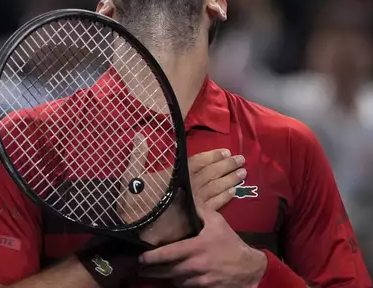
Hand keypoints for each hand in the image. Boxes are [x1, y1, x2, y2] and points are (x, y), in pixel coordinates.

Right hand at [117, 134, 245, 245]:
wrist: (134, 235)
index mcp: (173, 177)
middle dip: (226, 166)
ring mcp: (192, 205)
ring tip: (242, 173)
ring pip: (215, 189)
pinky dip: (225, 197)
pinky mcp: (195, 219)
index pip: (197, 163)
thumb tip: (140, 136)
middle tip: (242, 160)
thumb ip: (138, 157)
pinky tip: (234, 192)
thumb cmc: (131, 207)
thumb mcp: (130, 179)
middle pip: (210, 175)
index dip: (212, 157)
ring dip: (230, 180)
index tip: (226, 151)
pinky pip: (215, 206)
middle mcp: (186, 189)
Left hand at [138, 202, 267, 286]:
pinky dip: (177, 283)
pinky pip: (185, 287)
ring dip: (163, 277)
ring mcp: (199, 279)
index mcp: (196, 247)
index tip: (141, 257)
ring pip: (174, 281)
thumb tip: (187, 194)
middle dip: (151, 271)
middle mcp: (195, 265)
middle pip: (167, 271)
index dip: (152, 257)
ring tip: (152, 273)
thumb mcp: (217, 222)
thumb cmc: (230, 243)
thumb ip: (200, 209)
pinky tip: (172, 279)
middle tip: (140, 268)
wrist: (248, 268)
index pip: (169, 253)